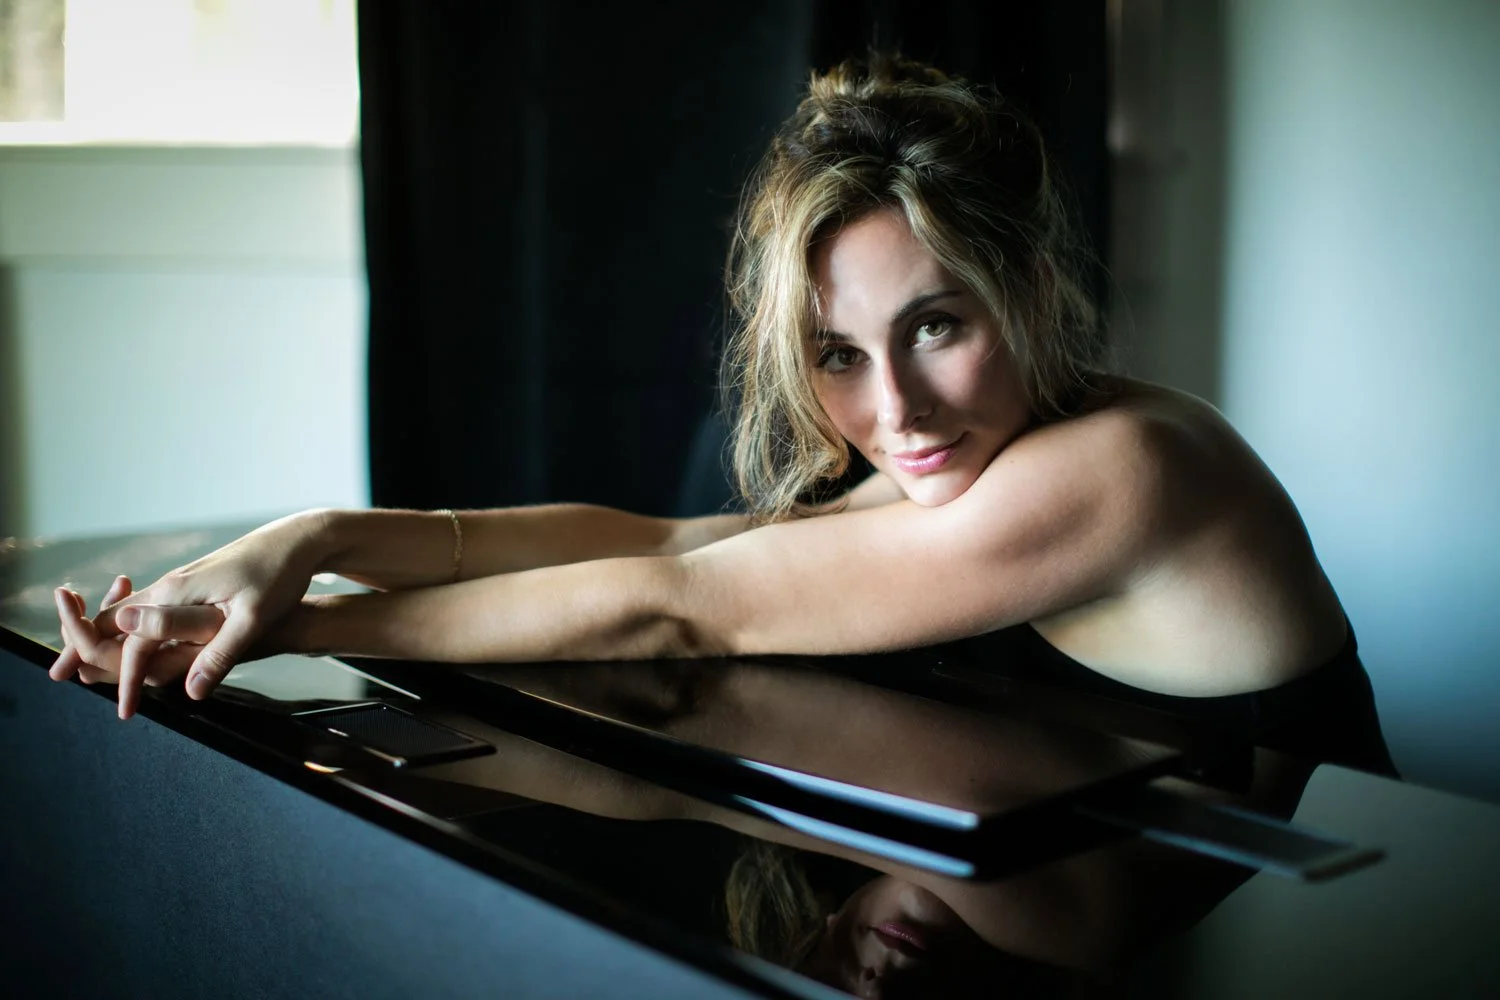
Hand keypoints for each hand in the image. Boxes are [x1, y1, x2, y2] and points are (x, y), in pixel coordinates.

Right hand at [48, 511, 328, 717]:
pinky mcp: (194, 583)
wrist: (297, 541)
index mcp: (175, 594)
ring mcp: (181, 582)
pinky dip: (133, 626)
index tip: (126, 712)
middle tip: (61, 675)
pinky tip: (135, 636)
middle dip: (87, 648)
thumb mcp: (251, 618)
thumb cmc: (278, 577)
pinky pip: (151, 608)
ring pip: (131, 613)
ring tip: (86, 659)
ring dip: (108, 636)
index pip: (133, 643)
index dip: (126, 680)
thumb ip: (216, 653)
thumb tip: (186, 691)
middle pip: (114, 621)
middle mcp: (170, 586)